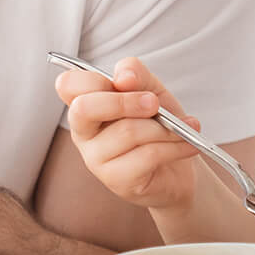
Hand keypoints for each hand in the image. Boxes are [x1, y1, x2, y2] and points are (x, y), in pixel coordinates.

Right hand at [56, 56, 201, 211]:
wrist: (180, 166)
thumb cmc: (158, 123)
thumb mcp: (150, 89)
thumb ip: (135, 74)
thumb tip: (124, 78)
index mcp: (85, 103)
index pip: (67, 84)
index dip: (93, 79)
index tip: (127, 82)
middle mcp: (83, 132)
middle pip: (85, 108)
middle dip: (126, 101)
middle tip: (155, 103)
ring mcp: (96, 158)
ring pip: (127, 131)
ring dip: (163, 128)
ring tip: (182, 129)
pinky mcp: (116, 180)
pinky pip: (146, 155)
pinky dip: (174, 146)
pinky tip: (187, 145)